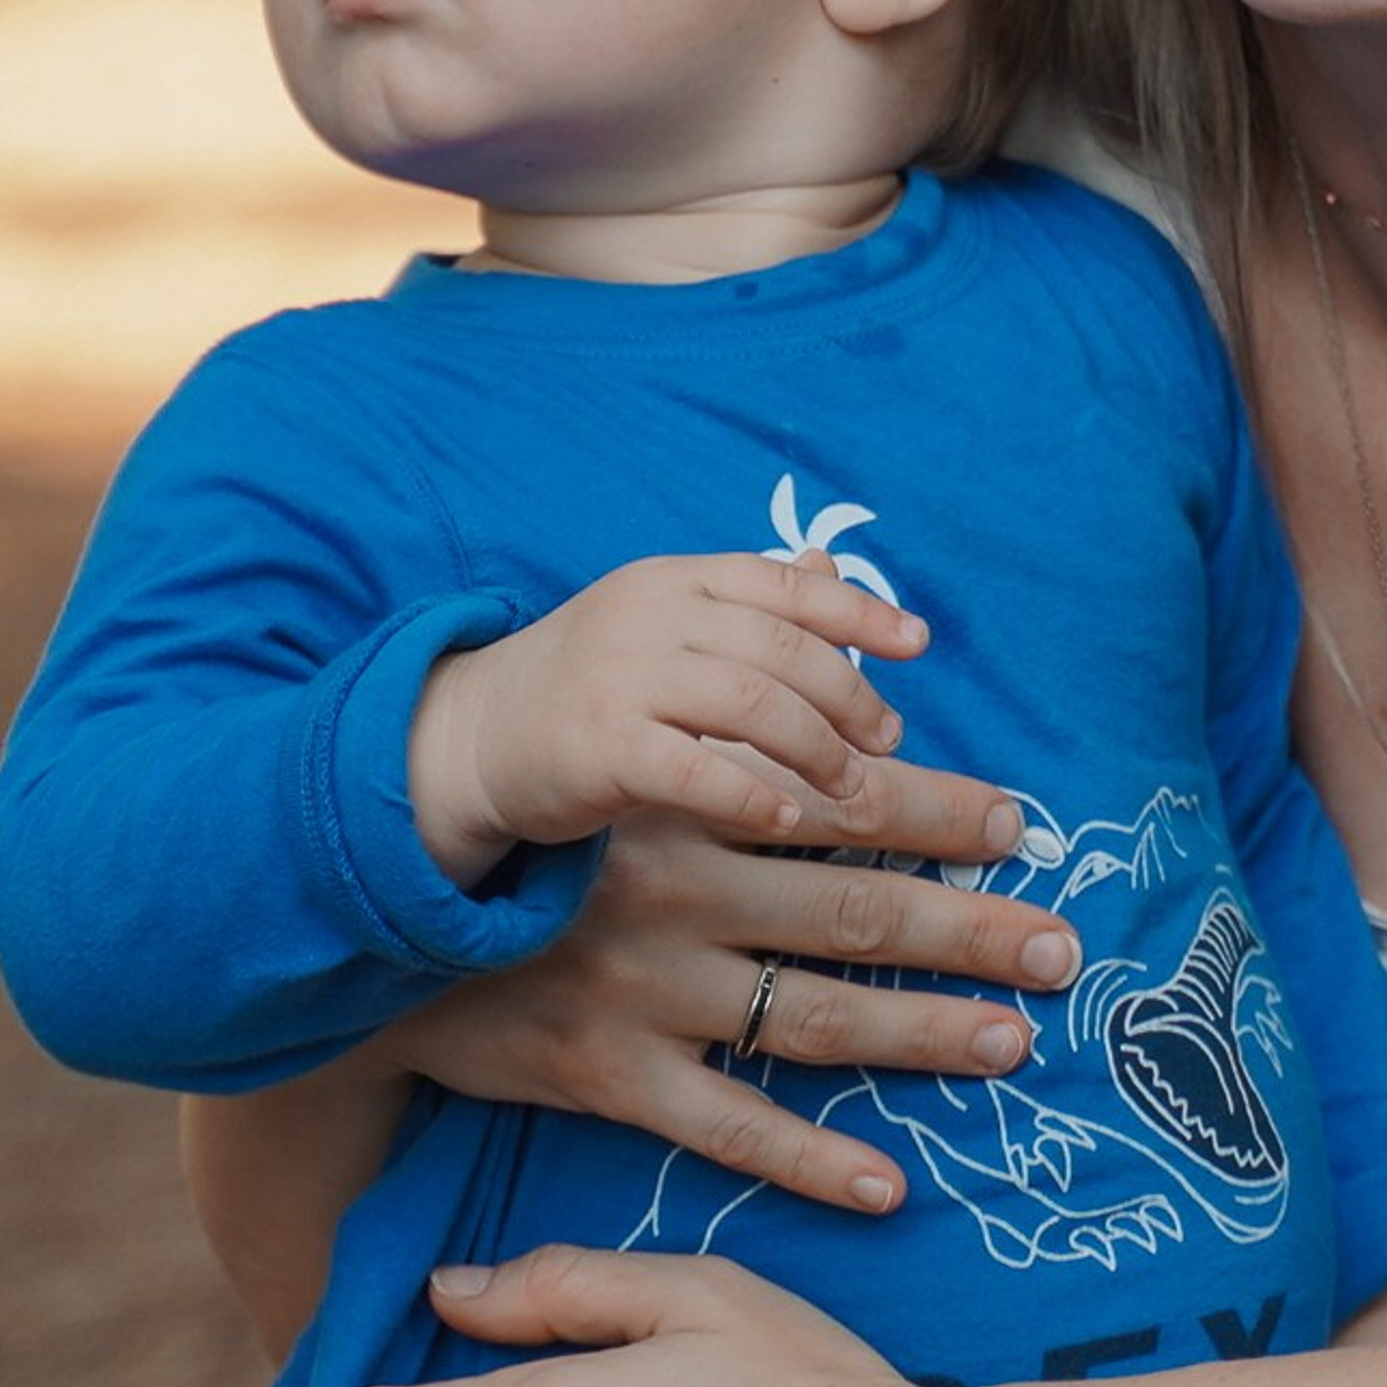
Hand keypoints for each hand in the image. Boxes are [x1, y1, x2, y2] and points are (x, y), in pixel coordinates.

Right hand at [406, 777, 1081, 1214]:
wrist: (401, 944)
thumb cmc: (552, 846)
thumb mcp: (638, 755)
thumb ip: (743, 710)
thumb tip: (832, 584)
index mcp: (690, 804)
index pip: (842, 807)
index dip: (936, 816)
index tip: (1020, 826)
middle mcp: (675, 896)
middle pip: (852, 914)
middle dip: (968, 930)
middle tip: (1061, 946)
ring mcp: (643, 993)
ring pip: (809, 1020)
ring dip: (920, 1034)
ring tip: (1012, 1039)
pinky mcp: (608, 1078)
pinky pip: (727, 1130)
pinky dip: (809, 1162)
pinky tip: (888, 1183)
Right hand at [409, 553, 930, 878]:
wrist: (469, 738)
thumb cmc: (588, 688)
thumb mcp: (663, 627)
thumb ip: (745, 606)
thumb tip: (833, 570)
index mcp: (675, 580)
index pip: (784, 583)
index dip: (858, 611)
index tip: (917, 643)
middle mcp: (650, 615)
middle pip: (781, 648)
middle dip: (847, 696)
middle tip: (886, 741)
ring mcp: (621, 678)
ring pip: (750, 704)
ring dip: (816, 748)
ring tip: (852, 790)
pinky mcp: (596, 746)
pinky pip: (694, 770)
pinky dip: (751, 793)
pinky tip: (788, 817)